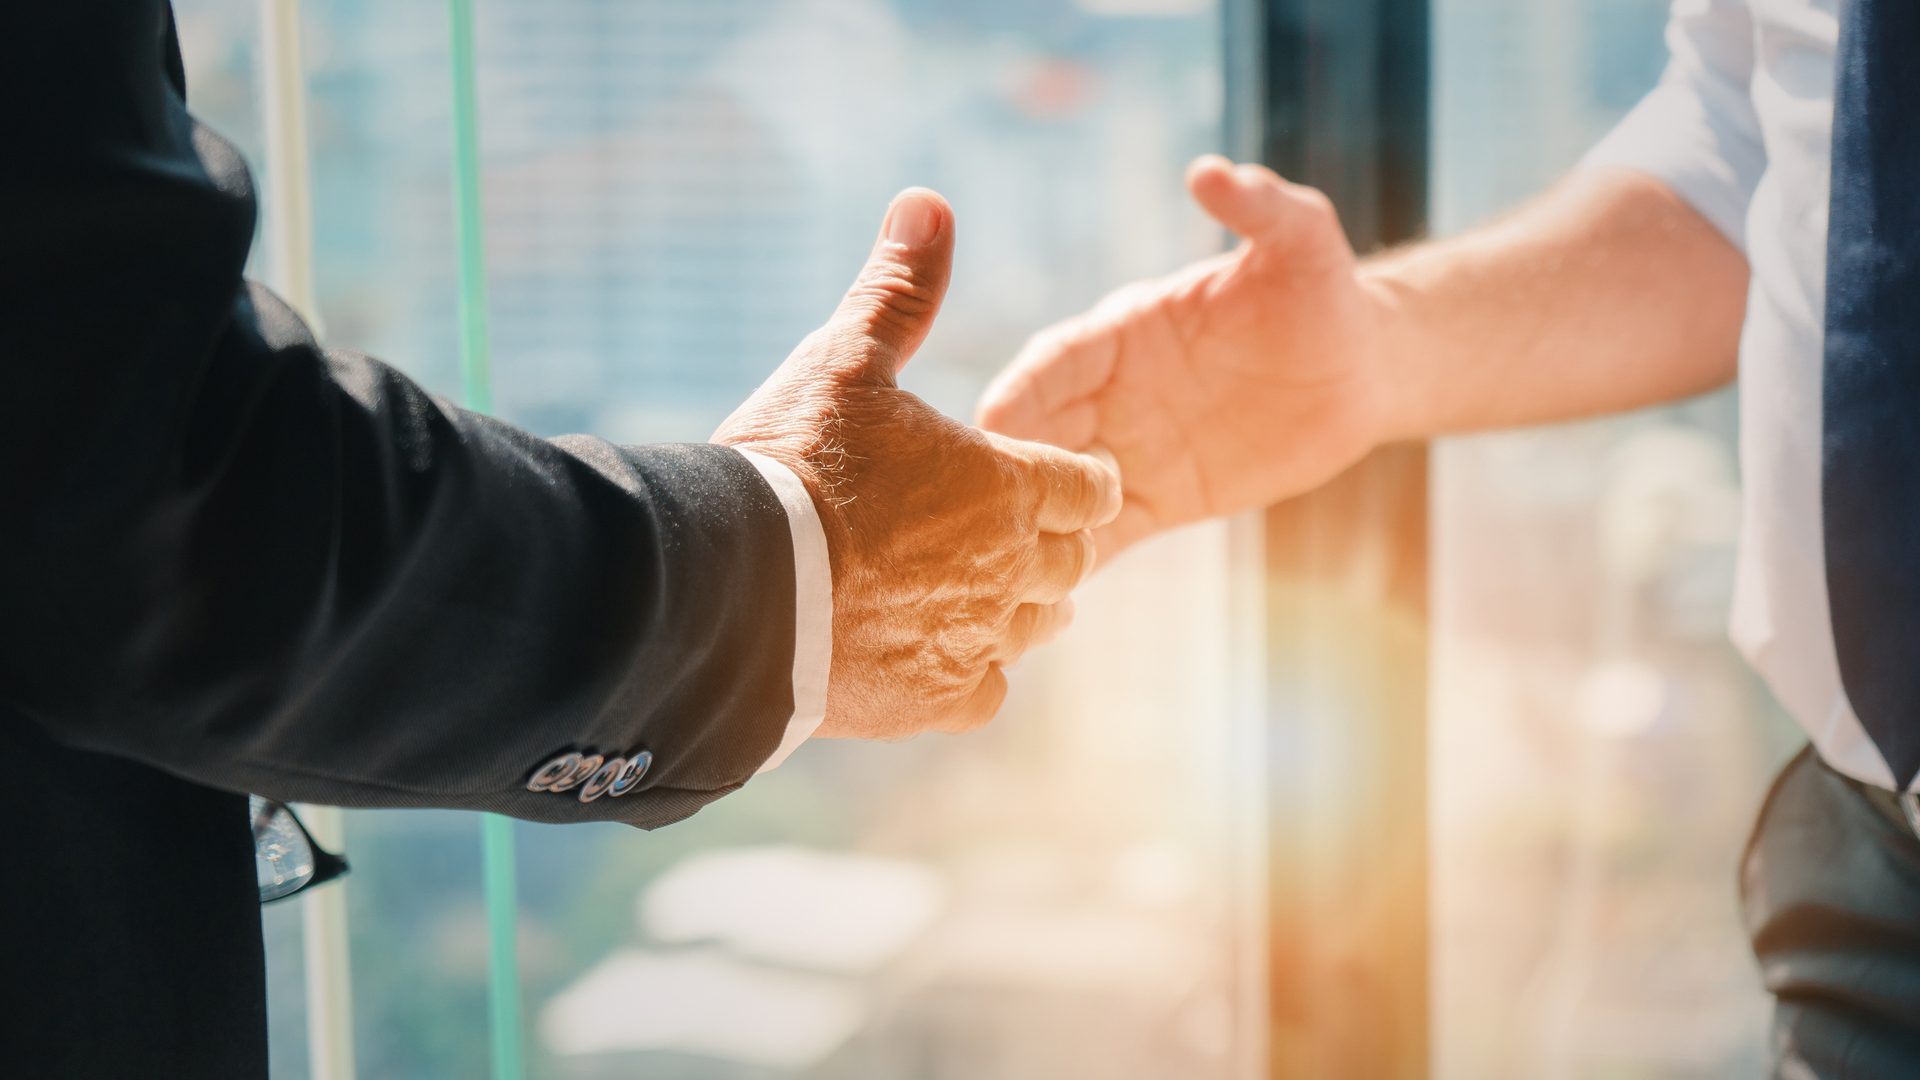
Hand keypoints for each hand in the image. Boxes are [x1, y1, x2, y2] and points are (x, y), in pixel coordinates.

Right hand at [715, 189, 1121, 738]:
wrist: (731, 591)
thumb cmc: (793, 465)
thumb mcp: (845, 360)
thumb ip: (898, 290)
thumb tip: (929, 202)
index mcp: (1009, 483)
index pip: (1091, 486)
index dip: (1076, 477)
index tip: (1055, 475)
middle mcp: (1011, 569)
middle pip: (1071, 559)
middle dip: (1048, 542)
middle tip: (1012, 532)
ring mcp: (977, 641)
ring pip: (1037, 628)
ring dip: (1020, 608)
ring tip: (982, 595)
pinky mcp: (933, 702)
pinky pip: (987, 693)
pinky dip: (971, 676)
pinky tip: (938, 660)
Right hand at [976, 155, 1394, 563]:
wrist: (1359, 365)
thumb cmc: (1321, 289)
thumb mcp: (1300, 239)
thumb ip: (1259, 207)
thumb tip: (1213, 173)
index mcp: (1123, 332)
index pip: (1055, 360)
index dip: (1023, 389)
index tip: (992, 421)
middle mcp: (1111, 392)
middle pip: (1039, 432)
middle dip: (1008, 469)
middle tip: (984, 513)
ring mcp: (1128, 448)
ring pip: (1060, 491)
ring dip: (1033, 525)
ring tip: (1011, 571)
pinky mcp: (1158, 498)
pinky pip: (1106, 534)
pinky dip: (1076, 563)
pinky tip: (1048, 601)